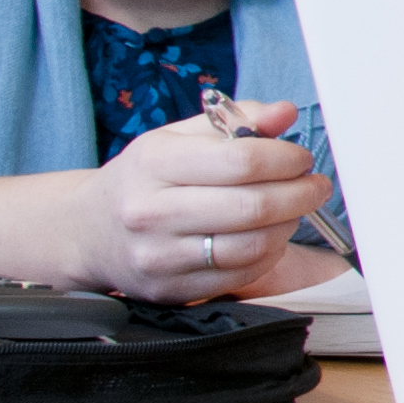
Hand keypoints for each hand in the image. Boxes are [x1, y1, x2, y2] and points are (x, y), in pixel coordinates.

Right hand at [86, 99, 329, 300]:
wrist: (90, 232)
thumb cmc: (143, 179)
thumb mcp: (178, 137)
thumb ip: (236, 120)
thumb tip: (284, 112)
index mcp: (153, 163)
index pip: (242, 161)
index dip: (286, 159)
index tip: (301, 159)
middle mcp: (151, 211)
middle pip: (253, 206)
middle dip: (300, 194)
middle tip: (314, 186)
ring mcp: (160, 256)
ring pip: (253, 245)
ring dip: (288, 225)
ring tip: (291, 210)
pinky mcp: (172, 290)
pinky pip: (243, 274)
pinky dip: (268, 254)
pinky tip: (267, 236)